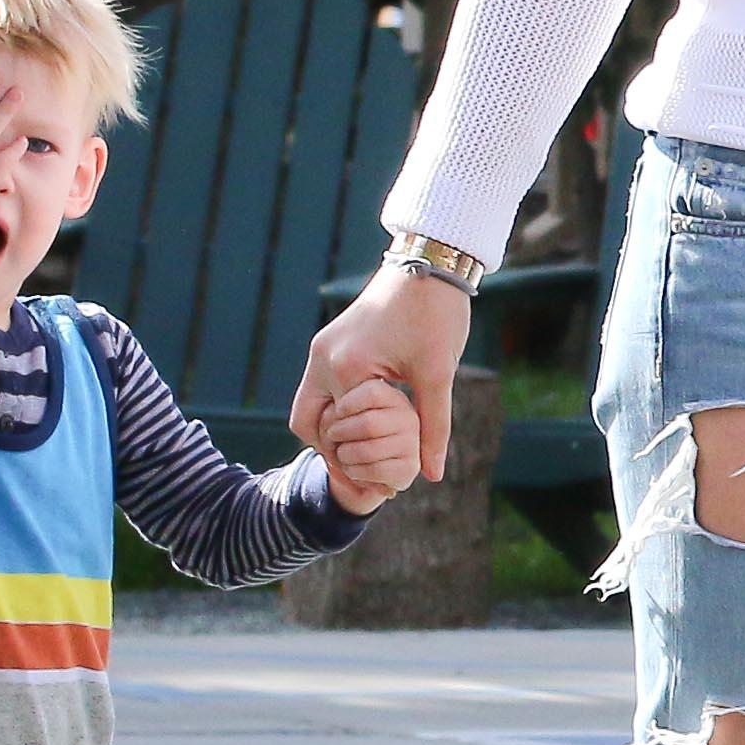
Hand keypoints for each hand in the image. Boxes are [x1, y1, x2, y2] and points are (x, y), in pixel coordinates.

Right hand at [292, 260, 473, 508]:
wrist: (431, 262)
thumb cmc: (437, 315)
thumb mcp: (437, 375)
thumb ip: (433, 426)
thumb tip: (431, 474)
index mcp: (347, 368)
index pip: (337, 434)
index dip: (355, 462)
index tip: (377, 482)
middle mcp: (323, 358)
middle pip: (307, 424)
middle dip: (332, 449)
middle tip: (364, 470)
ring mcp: (323, 347)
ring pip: (311, 405)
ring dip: (334, 428)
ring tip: (366, 449)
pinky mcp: (330, 341)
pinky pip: (321, 385)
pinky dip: (337, 407)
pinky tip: (368, 421)